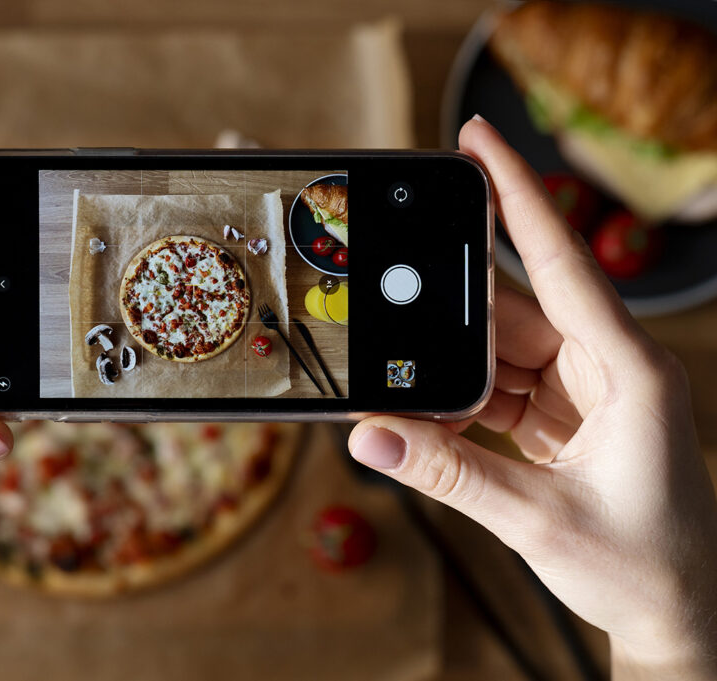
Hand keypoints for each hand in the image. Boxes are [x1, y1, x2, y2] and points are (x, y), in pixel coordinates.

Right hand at [349, 116, 716, 679]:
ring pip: (498, 349)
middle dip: (449, 312)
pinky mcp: (562, 415)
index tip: (479, 139)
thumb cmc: (643, 566)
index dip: (518, 195)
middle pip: (511, 310)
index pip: (562, 262)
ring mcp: (584, 389)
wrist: (676, 613)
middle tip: (392, 302)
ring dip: (452, 370)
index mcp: (628, 369)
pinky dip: (461, 401)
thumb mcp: (537, 520)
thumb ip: (447, 474)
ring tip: (410, 391)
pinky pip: (498, 387)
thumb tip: (370, 436)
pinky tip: (434, 419)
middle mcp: (607, 365)